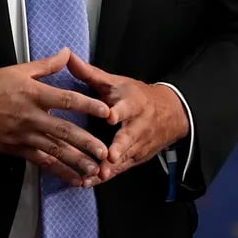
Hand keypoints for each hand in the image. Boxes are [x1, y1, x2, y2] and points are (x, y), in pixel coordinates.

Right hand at [0, 47, 111, 186]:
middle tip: (106, 151)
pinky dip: (59, 171)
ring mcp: (24, 136)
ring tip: (97, 170)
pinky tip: (74, 178)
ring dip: (77, 162)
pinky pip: (42, 162)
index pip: (67, 100)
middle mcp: (31, 117)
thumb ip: (45, 65)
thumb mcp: (16, 70)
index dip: (88, 106)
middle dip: (87, 142)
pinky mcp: (17, 150)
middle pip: (65, 131)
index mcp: (32, 93)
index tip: (107, 111)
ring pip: (56, 151)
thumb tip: (67, 53)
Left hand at [67, 52, 189, 183]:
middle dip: (119, 148)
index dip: (120, 112)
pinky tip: (90, 182)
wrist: (170, 113)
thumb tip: (67, 56)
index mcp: (133, 103)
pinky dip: (106, 176)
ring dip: (110, 167)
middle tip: (108, 157)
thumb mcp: (116, 82)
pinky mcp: (136, 158)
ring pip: (124, 158)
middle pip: (129, 138)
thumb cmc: (135, 95)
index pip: (127, 107)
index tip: (111, 116)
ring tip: (94, 176)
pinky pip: (120, 169)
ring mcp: (139, 145)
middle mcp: (138, 126)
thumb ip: (90, 73)